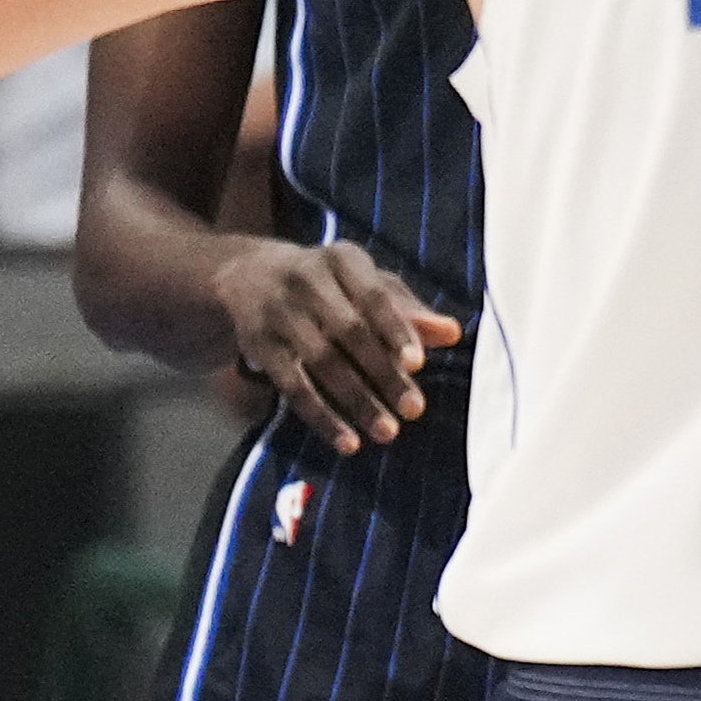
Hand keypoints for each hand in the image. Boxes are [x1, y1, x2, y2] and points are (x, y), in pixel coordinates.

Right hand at [214, 239, 463, 454]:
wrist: (247, 274)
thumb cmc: (328, 283)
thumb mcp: (364, 283)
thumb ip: (407, 310)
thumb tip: (453, 333)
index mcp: (342, 258)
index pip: (374, 294)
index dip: (396, 328)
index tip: (418, 363)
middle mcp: (307, 278)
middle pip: (349, 331)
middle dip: (383, 373)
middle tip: (414, 409)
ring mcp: (279, 311)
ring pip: (321, 362)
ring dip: (357, 401)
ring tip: (388, 433)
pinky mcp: (258, 343)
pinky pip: (292, 387)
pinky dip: (321, 417)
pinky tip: (348, 442)